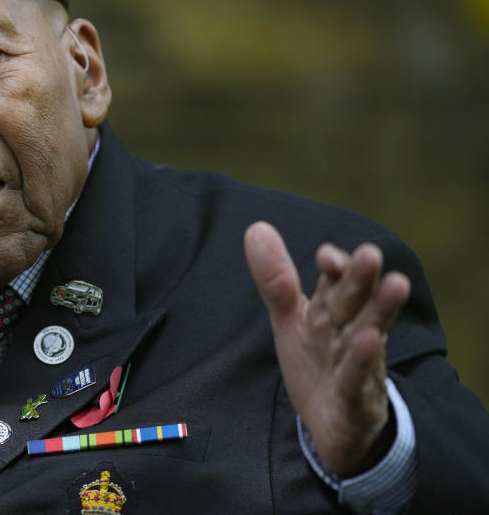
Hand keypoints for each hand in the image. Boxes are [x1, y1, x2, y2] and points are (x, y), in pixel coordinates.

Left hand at [243, 221, 410, 475]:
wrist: (334, 426)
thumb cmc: (317, 363)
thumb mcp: (291, 320)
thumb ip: (276, 280)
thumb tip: (256, 227)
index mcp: (334, 312)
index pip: (338, 282)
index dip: (335, 268)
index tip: (325, 256)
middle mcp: (350, 332)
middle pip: (355, 301)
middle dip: (361, 279)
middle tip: (370, 252)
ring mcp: (359, 366)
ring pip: (368, 334)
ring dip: (380, 310)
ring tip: (396, 284)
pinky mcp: (358, 400)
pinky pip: (359, 379)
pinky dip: (362, 362)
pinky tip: (369, 341)